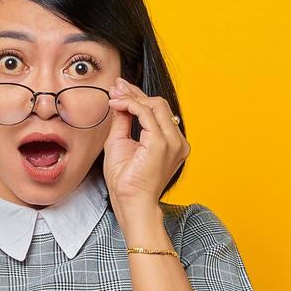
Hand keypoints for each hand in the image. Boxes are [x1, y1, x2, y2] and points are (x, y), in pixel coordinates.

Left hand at [103, 76, 188, 211]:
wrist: (130, 204)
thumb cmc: (126, 182)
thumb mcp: (121, 143)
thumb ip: (124, 122)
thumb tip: (120, 102)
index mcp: (171, 143)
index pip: (158, 111)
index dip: (138, 97)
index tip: (120, 90)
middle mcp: (177, 141)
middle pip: (159, 104)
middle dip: (135, 92)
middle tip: (115, 87)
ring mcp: (172, 142)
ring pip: (155, 105)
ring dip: (132, 97)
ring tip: (114, 95)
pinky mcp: (162, 143)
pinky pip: (147, 113)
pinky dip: (130, 104)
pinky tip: (116, 104)